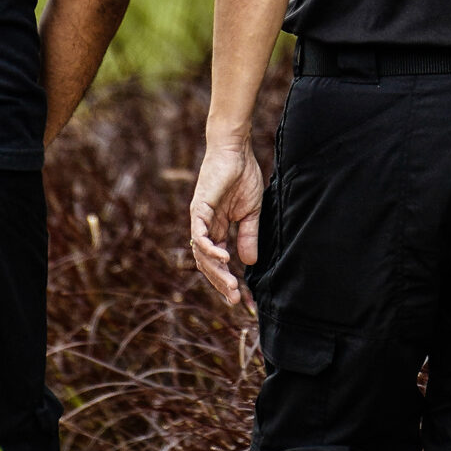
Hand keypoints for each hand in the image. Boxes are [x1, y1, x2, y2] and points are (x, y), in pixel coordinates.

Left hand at [187, 137, 264, 313]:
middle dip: (222, 283)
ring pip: (202, 254)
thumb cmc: (243, 177)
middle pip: (208, 264)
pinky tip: (225, 258)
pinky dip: (209, 248)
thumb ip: (248, 237)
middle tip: (236, 299)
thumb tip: (248, 263)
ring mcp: (199, 219)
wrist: (236, 151)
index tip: (243, 299)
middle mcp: (204, 228)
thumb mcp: (251, 213)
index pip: (219, 262)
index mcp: (216, 230)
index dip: (229, 280)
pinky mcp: (199, 208)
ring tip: (232, 285)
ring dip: (217, 271)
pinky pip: (200, 234)